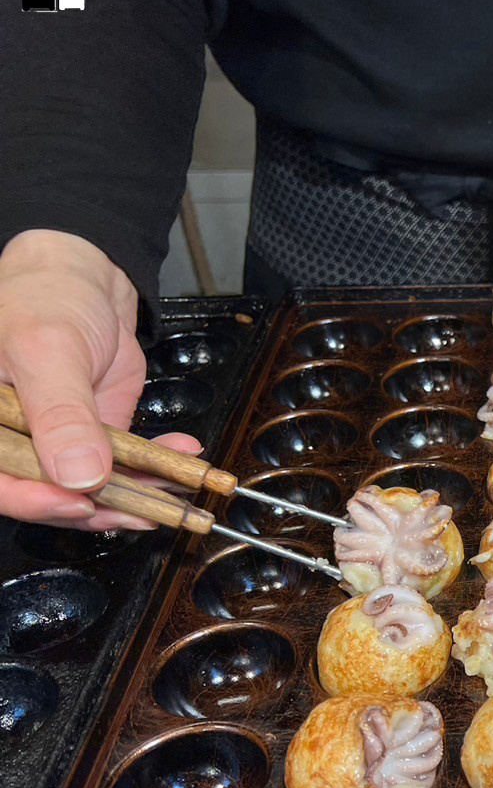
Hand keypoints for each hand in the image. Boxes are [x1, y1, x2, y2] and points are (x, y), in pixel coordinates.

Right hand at [0, 230, 200, 530]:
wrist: (83, 278)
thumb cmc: (43, 298)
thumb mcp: (46, 350)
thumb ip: (61, 413)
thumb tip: (77, 472)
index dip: (33, 501)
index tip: (79, 504)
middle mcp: (10, 438)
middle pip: (44, 492)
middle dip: (97, 506)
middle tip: (139, 509)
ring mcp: (54, 441)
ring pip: (89, 487)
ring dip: (135, 494)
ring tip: (171, 493)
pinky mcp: (92, 437)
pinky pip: (120, 465)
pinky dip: (154, 468)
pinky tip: (180, 459)